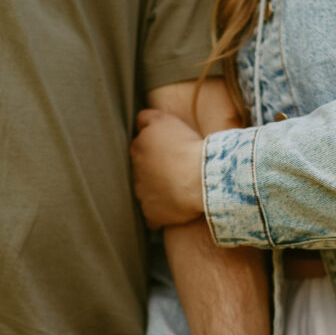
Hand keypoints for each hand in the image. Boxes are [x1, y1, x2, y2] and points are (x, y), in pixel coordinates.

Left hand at [131, 110, 204, 228]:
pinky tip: (173, 209)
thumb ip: (146, 118)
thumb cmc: (186, 146)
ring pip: (147, 192)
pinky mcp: (152, 214)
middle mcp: (135, 173)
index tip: (171, 150)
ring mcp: (142, 196)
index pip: (141, 146)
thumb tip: (138, 122)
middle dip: (155, 170)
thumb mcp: (164, 120)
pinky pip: (153, 216)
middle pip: (143, 170)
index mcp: (137, 149)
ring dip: (158, 191)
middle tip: (176, 169)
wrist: (200, 178)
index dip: (157, 148)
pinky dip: (161, 213)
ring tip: (179, 188)